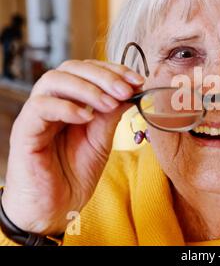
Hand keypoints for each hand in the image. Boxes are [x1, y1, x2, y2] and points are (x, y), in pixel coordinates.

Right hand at [2, 60, 143, 235]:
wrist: (54, 209)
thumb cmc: (75, 174)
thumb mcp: (101, 140)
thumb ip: (111, 115)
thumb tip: (130, 91)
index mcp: (70, 101)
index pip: (88, 71)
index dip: (113, 70)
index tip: (137, 80)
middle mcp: (52, 102)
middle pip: (71, 68)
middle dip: (103, 76)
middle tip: (126, 90)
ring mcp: (36, 116)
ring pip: (53, 80)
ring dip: (87, 89)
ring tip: (110, 103)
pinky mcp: (24, 132)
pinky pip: (39, 107)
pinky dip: (66, 107)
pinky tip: (87, 118)